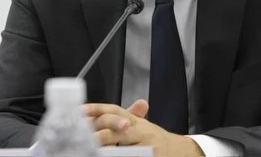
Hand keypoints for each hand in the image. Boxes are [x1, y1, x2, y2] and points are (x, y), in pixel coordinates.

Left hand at [82, 100, 203, 156]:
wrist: (181, 152)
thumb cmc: (155, 141)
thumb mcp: (141, 126)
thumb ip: (124, 118)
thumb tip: (100, 111)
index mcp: (134, 121)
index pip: (114, 110)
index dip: (97, 109)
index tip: (79, 112)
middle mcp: (141, 130)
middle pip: (119, 127)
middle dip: (102, 131)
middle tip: (86, 136)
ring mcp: (147, 145)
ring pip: (126, 144)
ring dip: (110, 145)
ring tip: (94, 149)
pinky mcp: (152, 156)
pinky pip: (135, 156)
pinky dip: (123, 156)